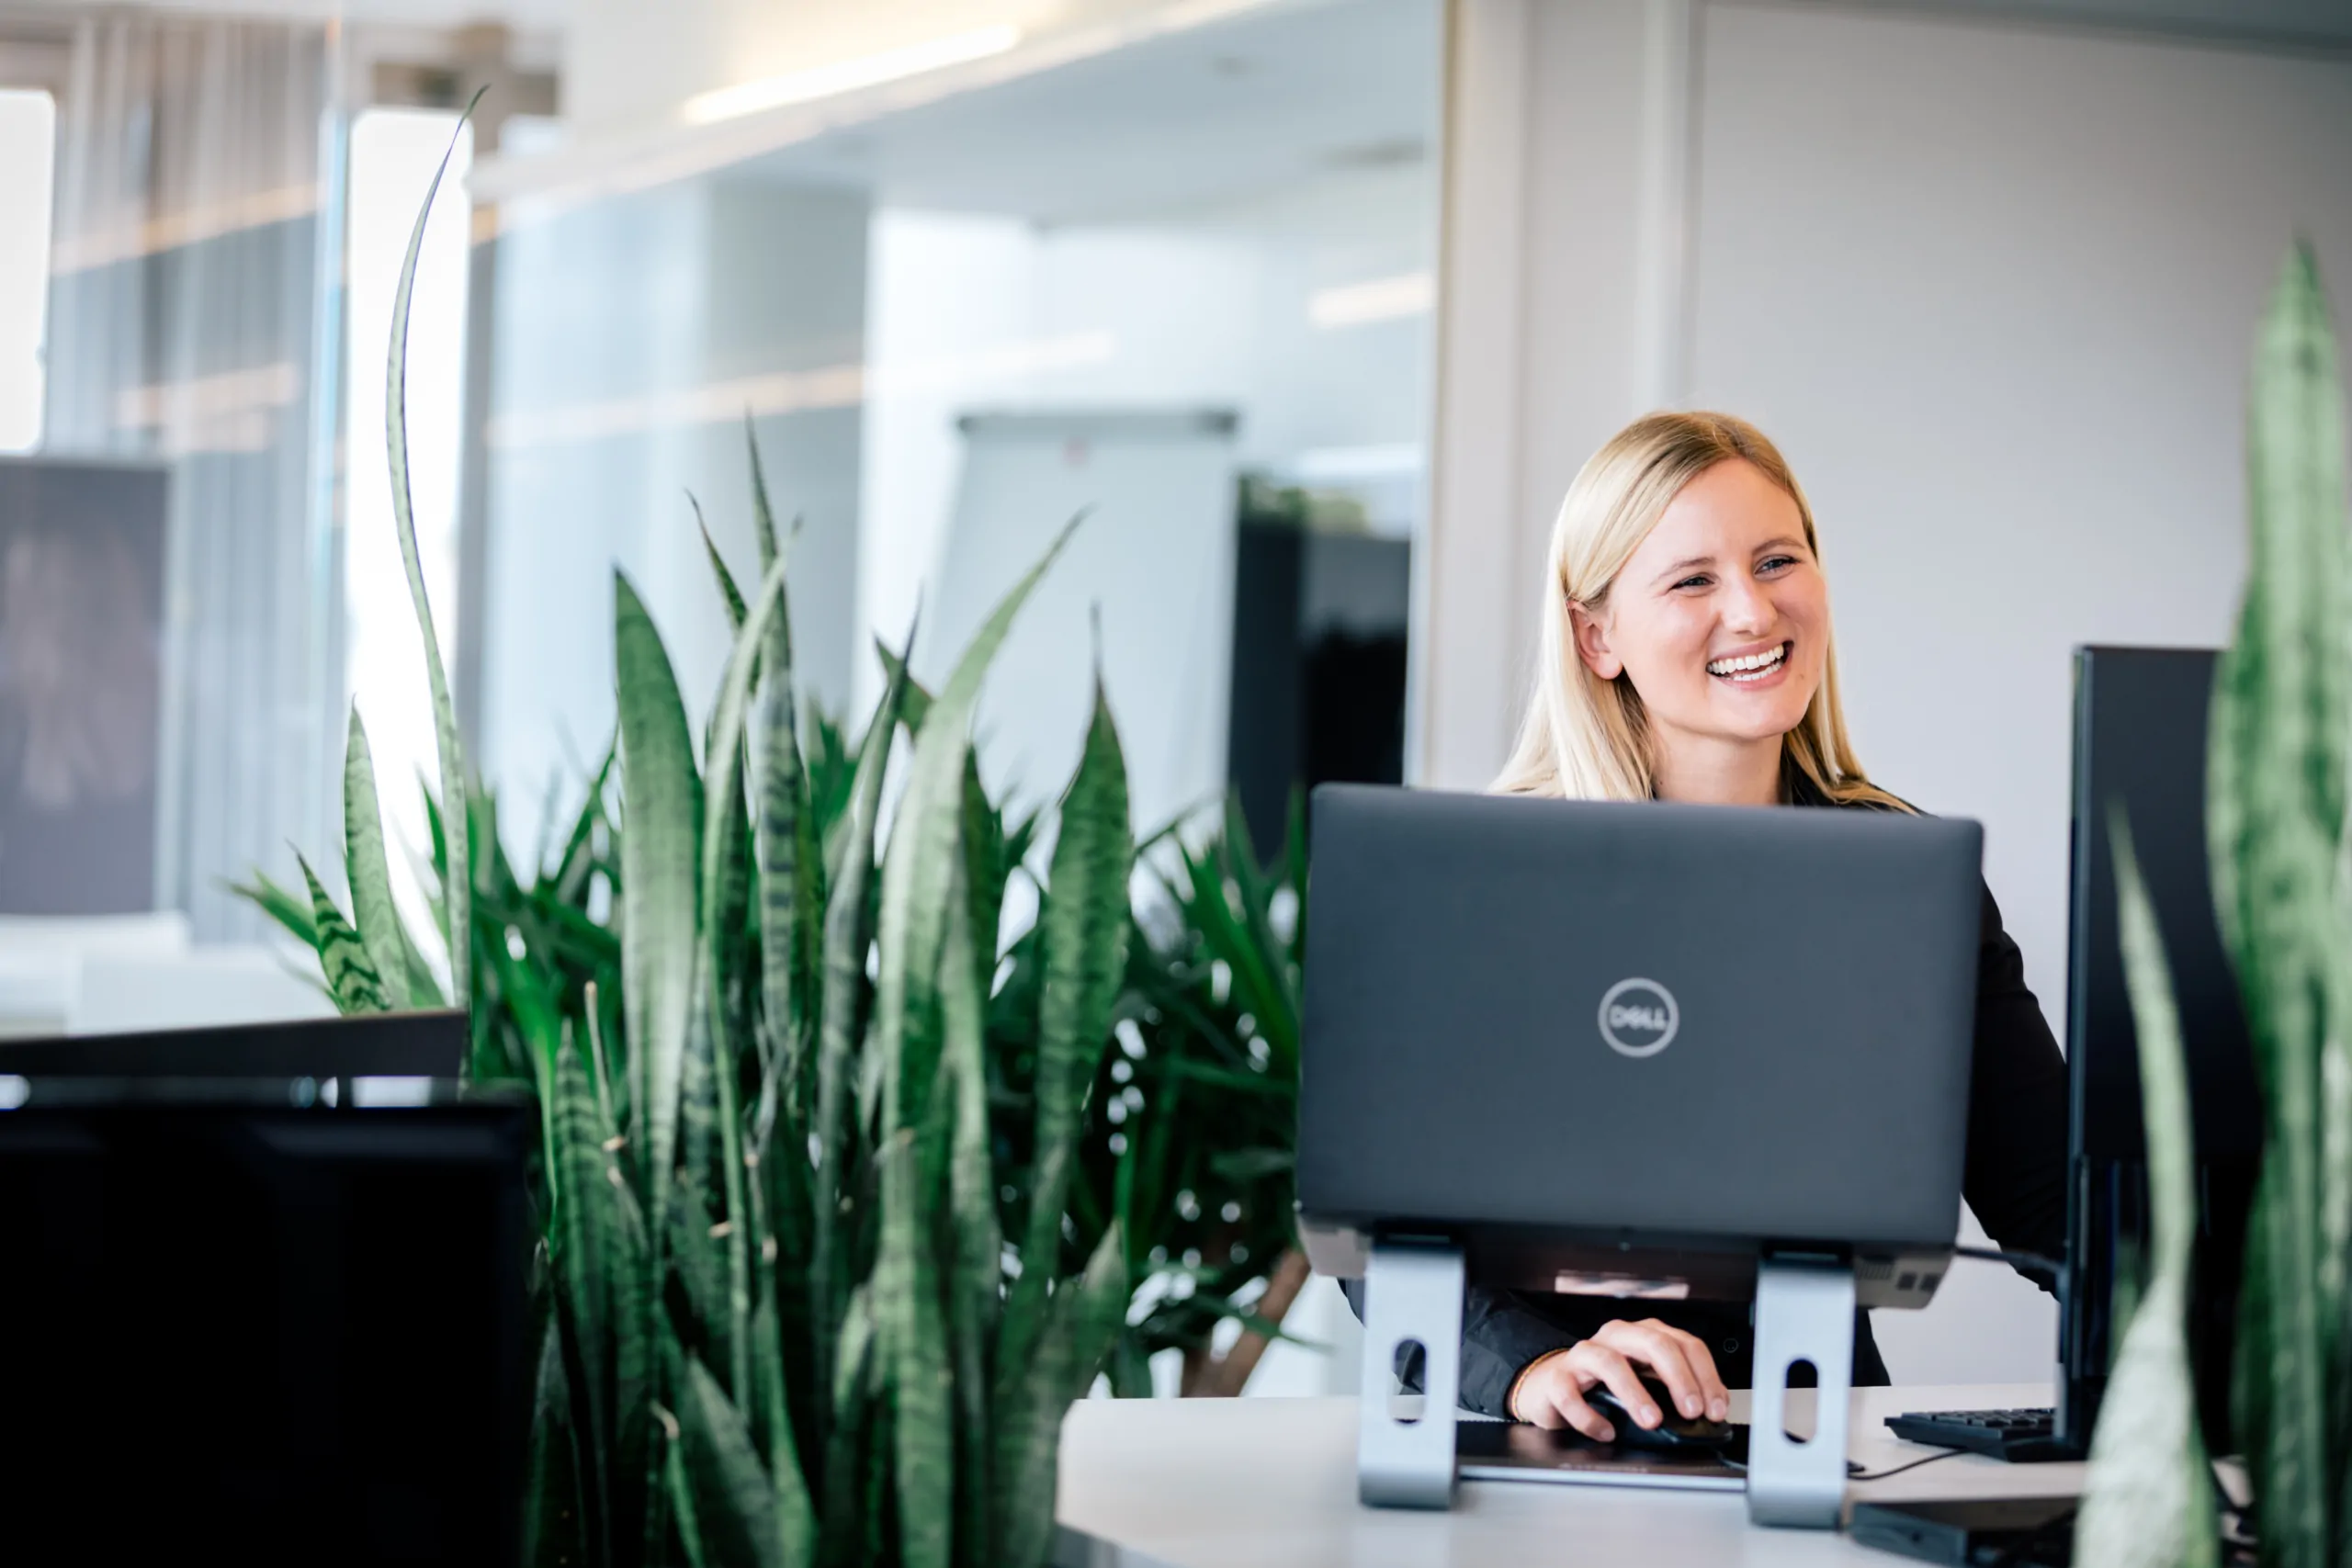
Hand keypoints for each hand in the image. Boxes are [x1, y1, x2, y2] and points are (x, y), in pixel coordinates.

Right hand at [1506, 1318, 1729, 1439]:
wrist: (1552, 1387)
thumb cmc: (1605, 1385)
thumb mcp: (1646, 1381)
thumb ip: (1675, 1390)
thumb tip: (1711, 1412)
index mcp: (1644, 1335)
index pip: (1684, 1344)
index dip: (1705, 1376)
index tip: (1715, 1408)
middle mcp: (1616, 1337)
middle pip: (1653, 1343)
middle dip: (1679, 1377)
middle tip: (1691, 1411)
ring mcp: (1584, 1355)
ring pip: (1610, 1363)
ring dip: (1635, 1393)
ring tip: (1652, 1420)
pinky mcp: (1558, 1378)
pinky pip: (1571, 1394)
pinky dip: (1590, 1416)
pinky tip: (1606, 1432)